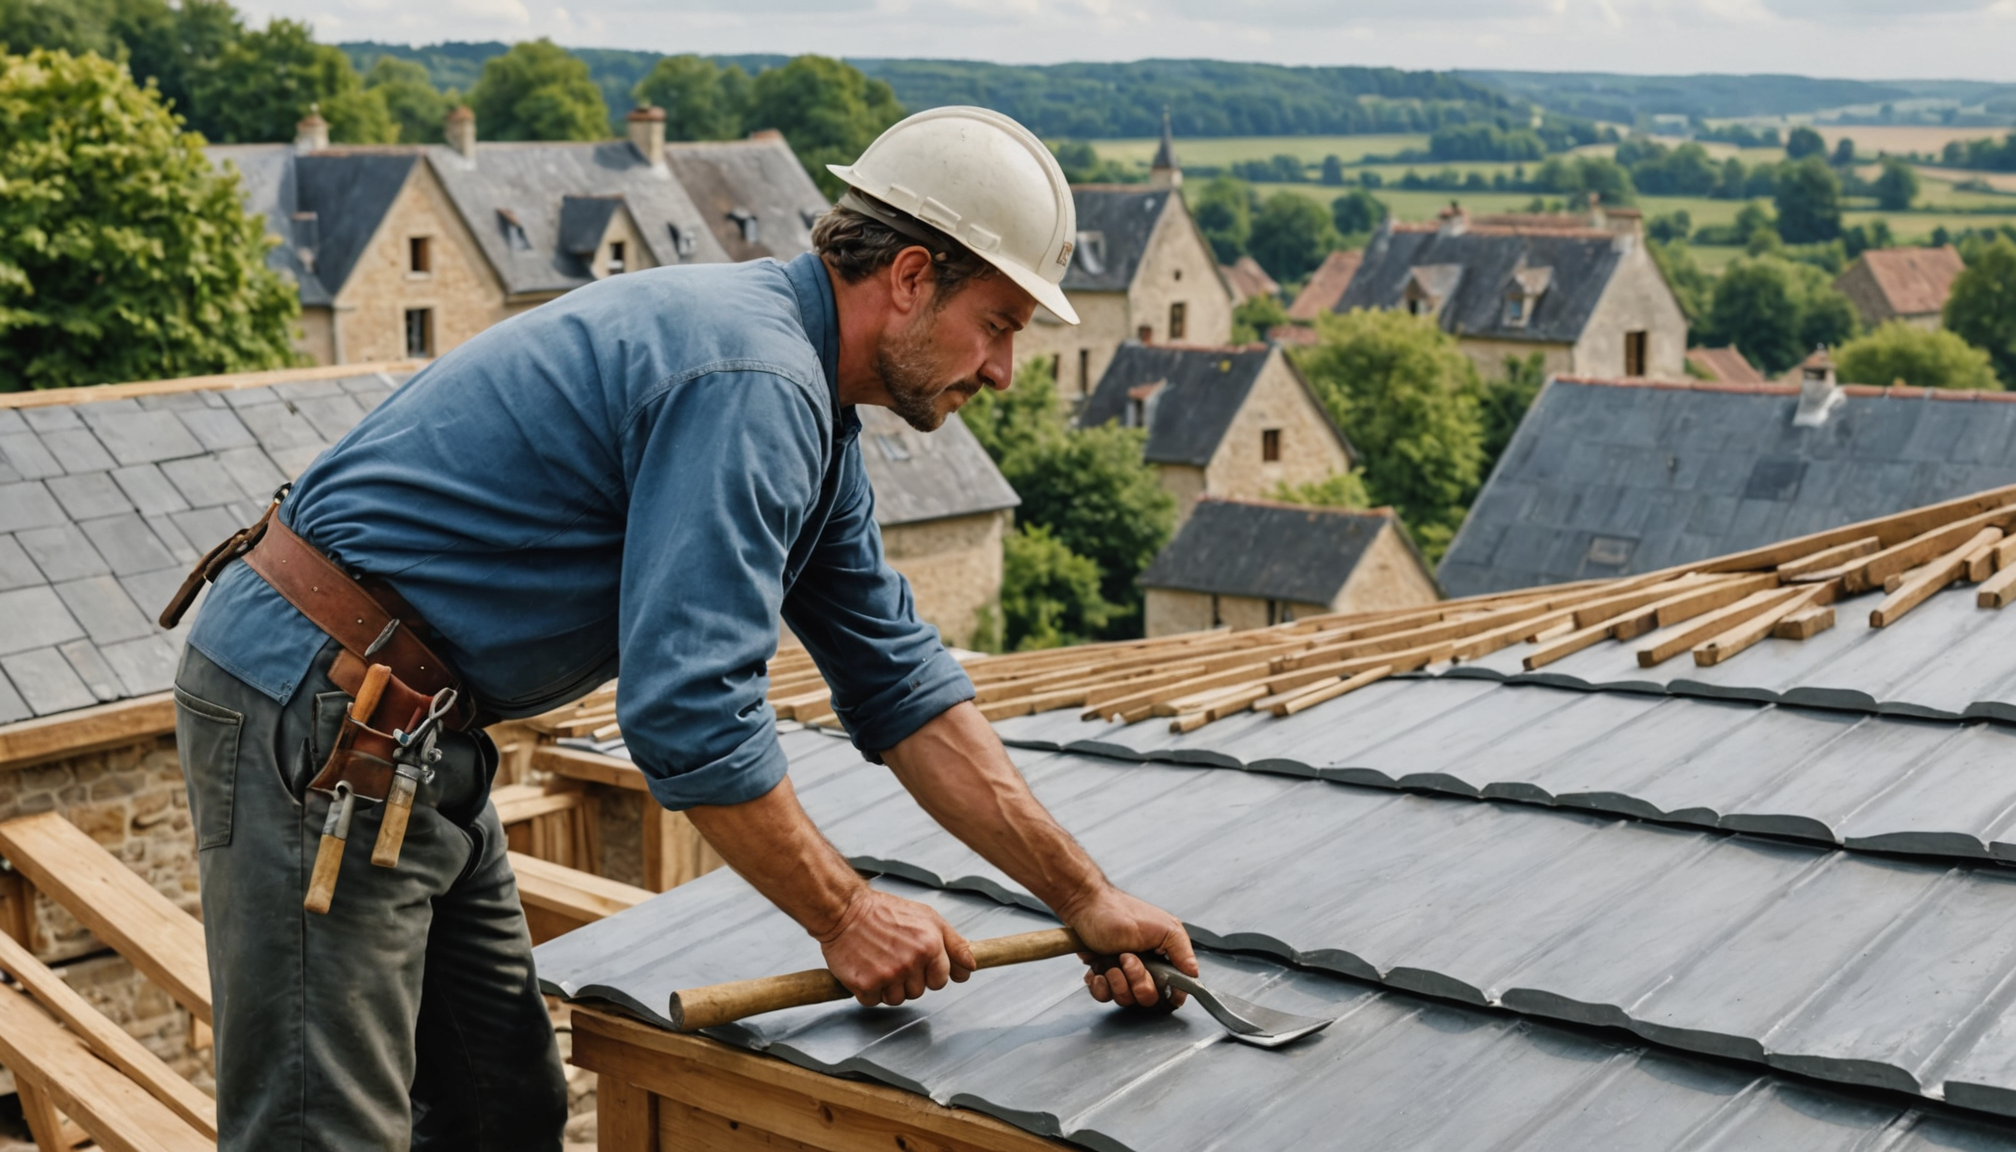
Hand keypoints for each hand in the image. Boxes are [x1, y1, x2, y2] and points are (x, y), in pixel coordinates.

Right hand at [817, 888, 975, 1006]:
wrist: (844, 910)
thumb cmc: (884, 911)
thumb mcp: (928, 918)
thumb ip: (954, 943)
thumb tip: (971, 967)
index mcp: (930, 945)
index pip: (942, 979)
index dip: (929, 971)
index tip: (916, 960)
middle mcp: (911, 962)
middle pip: (919, 992)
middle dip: (908, 979)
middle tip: (894, 956)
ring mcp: (887, 975)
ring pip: (897, 1000)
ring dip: (889, 987)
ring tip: (879, 962)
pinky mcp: (865, 985)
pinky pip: (874, 1002)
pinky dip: (869, 991)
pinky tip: (866, 969)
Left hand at [1059, 884, 1195, 1008]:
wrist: (1084, 905)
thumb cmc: (1120, 911)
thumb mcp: (1162, 927)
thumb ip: (1181, 951)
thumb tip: (1194, 974)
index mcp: (1163, 957)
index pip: (1175, 989)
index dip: (1170, 994)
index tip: (1160, 984)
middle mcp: (1145, 967)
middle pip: (1149, 998)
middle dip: (1138, 982)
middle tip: (1127, 959)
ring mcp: (1123, 973)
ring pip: (1126, 999)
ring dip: (1118, 983)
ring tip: (1111, 962)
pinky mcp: (1103, 975)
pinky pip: (1104, 996)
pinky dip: (1101, 987)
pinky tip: (1098, 972)